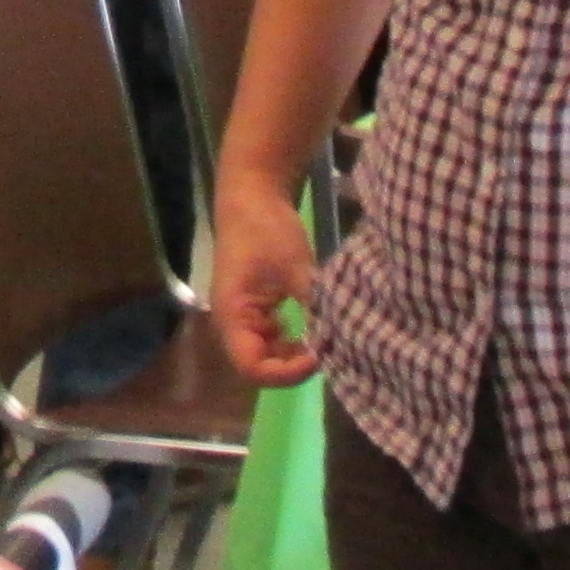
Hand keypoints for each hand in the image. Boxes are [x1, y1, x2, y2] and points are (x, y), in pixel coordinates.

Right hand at [214, 170, 322, 388]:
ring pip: (266, 354)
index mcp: (233, 315)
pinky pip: (271, 337)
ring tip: (323, 341)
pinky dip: (292, 339)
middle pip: (259, 366)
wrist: (253, 196)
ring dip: (294, 354)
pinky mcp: (254, 308)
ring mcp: (242, 317)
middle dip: (293, 365)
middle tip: (327, 351)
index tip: (318, 356)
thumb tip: (336, 339)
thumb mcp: (296, 268)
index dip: (286, 372)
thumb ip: (314, 306)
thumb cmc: (268, 229)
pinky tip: (313, 328)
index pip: (253, 368)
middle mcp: (232, 323)